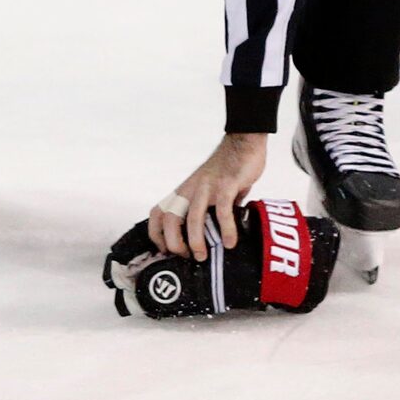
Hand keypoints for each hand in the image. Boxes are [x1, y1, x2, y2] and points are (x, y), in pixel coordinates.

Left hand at [152, 132, 268, 261]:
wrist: (243, 142)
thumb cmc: (227, 168)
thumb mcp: (211, 191)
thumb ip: (211, 209)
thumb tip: (217, 232)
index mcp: (184, 191)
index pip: (158, 213)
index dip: (156, 234)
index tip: (165, 251)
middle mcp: (190, 189)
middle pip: (169, 217)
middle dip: (173, 242)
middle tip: (187, 257)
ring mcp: (207, 187)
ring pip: (192, 217)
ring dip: (195, 240)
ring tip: (203, 256)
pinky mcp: (226, 185)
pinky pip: (223, 210)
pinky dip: (226, 229)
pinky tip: (230, 243)